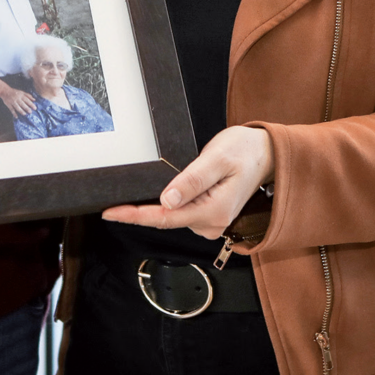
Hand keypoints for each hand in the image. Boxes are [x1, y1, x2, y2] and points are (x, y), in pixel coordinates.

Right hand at [0, 85, 36, 117]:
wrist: (5, 91)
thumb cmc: (15, 92)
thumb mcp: (22, 92)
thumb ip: (28, 95)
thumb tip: (34, 100)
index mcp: (21, 95)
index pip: (27, 100)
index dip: (31, 104)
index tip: (35, 108)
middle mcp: (17, 99)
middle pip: (22, 104)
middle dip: (27, 108)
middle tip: (30, 112)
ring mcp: (12, 102)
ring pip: (17, 107)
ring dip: (21, 111)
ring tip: (25, 114)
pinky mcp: (8, 104)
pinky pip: (11, 109)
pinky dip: (14, 113)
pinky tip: (16, 117)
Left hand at [101, 125, 274, 239]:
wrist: (265, 153)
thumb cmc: (244, 151)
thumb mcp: (217, 159)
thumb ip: (192, 180)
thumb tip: (167, 200)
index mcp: (213, 211)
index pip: (165, 217)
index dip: (135, 215)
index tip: (111, 212)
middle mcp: (211, 223)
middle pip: (165, 220)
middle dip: (138, 212)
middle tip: (110, 202)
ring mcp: (210, 221)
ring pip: (171, 217)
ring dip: (151, 208)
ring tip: (129, 196)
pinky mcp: (208, 215)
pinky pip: (179, 213)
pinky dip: (164, 205)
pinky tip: (153, 196)